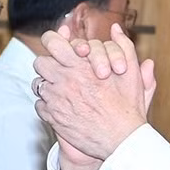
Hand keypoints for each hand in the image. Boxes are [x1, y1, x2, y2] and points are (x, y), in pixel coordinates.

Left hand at [34, 23, 155, 166]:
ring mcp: (56, 100)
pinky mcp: (52, 117)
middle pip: (40, 62)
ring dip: (48, 85)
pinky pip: (39, 104)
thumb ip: (123, 47)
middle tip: (60, 70)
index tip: (57, 46)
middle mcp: (64, 80)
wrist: (121, 140)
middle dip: (49, 64)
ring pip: (38, 84)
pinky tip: (61, 106)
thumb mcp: (131, 73)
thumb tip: (115, 29)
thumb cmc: (128, 107)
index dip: (52, 41)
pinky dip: (47, 104)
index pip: (53, 43)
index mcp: (81, 66)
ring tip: (62, 89)